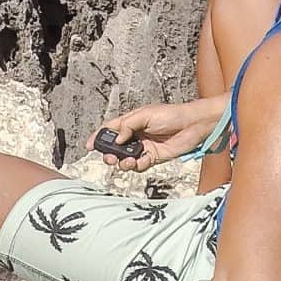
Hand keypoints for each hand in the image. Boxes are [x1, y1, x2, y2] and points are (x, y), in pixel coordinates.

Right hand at [95, 97, 222, 172]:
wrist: (192, 126)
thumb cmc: (171, 115)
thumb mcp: (146, 115)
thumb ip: (128, 126)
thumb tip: (116, 138)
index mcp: (131, 121)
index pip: (110, 129)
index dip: (98, 136)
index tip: (89, 145)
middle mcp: (136, 135)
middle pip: (115, 146)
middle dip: (109, 153)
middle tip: (109, 157)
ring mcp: (144, 147)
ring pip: (125, 158)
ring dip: (122, 161)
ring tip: (126, 161)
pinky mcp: (153, 157)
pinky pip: (139, 165)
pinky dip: (136, 166)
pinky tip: (139, 162)